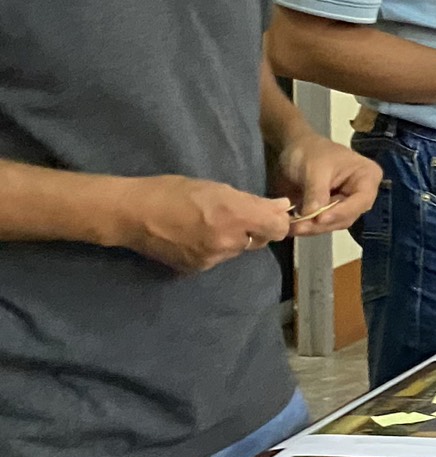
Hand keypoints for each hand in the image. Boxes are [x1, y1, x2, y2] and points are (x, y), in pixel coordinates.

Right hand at [111, 175, 293, 272]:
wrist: (132, 215)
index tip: (271, 212)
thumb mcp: (217, 188)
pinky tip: (197, 236)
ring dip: (234, 239)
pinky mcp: (197, 269)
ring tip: (209, 223)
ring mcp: (212, 258)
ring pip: (238, 250)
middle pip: (260, 240)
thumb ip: (252, 201)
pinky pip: (218, 259)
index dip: (278, 220)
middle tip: (235, 215)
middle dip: (255, 228)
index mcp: (235, 215)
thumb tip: (283, 206)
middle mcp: (227, 241)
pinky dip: (215, 248)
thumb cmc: (173, 191)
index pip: (278, 228)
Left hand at [273, 134, 380, 235]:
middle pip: (348, 216)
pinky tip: (293, 226)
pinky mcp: (330, 211)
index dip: (343, 211)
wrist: (293, 149)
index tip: (320, 218)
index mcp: (367, 177)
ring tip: (292, 227)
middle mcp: (360, 193)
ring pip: (334, 223)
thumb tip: (312, 214)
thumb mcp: (314, 169)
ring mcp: (345, 204)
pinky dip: (308, 227)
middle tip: (300, 226)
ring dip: (313, 228)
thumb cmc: (310, 152)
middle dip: (323, 223)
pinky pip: (322, 224)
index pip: (362, 200)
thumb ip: (316, 191)